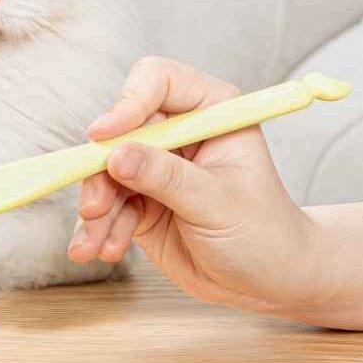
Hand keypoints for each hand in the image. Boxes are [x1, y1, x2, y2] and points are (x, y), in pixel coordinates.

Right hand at [67, 58, 327, 315]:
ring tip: (95, 246)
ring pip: (105, 173)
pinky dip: (98, 229)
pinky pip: (106, 206)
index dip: (127, 104)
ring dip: (96, 210)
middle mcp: (180, 132)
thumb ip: (167, 177)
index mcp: (211, 111)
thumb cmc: (262, 232)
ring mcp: (156, 167)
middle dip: (101, 171)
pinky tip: (105, 250)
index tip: (102, 136)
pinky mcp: (141, 201)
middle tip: (94, 208)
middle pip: (120, 130)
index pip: (159, 82)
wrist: (268, 280)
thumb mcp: (217, 203)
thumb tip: (116, 157)